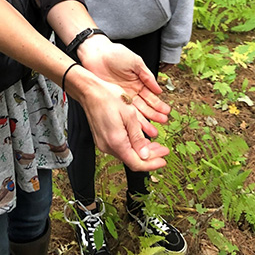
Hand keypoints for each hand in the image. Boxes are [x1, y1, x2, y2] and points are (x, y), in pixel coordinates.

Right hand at [76, 37, 170, 170]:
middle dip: (150, 157)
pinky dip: (133, 146)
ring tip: (156, 145)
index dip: (152, 163)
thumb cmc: (109, 98)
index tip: (164, 160)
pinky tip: (142, 141)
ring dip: (142, 152)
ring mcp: (104, 144)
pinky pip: (120, 148)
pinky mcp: (103, 139)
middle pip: (132, 160)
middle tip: (164, 150)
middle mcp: (108, 146)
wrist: (90, 91)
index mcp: (116, 142)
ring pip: (127, 154)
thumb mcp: (130, 115)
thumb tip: (146, 155)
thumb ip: (138, 138)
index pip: (137, 163)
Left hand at [79, 37, 169, 124]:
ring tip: (152, 130)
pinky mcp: (112, 100)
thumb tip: (159, 89)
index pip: (150, 97)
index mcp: (139, 82)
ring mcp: (121, 97)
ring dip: (144, 121)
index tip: (166, 112)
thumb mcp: (136, 62)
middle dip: (154, 115)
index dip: (158, 105)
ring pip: (134, 112)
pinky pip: (123, 112)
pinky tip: (136, 128)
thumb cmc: (116, 54)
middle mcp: (131, 92)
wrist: (97, 54)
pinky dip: (130, 120)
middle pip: (144, 107)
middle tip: (162, 123)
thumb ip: (147, 76)